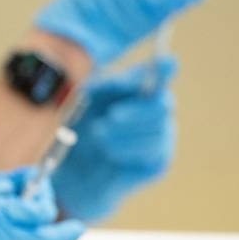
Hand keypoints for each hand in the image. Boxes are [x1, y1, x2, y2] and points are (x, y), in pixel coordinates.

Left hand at [54, 58, 176, 221]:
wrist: (72, 176)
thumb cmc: (79, 135)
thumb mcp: (85, 107)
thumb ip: (107, 88)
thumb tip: (128, 79)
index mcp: (139, 92)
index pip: (162, 74)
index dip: (165, 69)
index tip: (166, 63)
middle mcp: (157, 113)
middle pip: (163, 103)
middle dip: (135, 110)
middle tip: (109, 117)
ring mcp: (162, 138)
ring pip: (158, 128)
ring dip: (122, 132)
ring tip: (99, 137)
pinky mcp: (159, 163)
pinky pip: (150, 151)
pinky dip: (124, 149)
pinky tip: (109, 153)